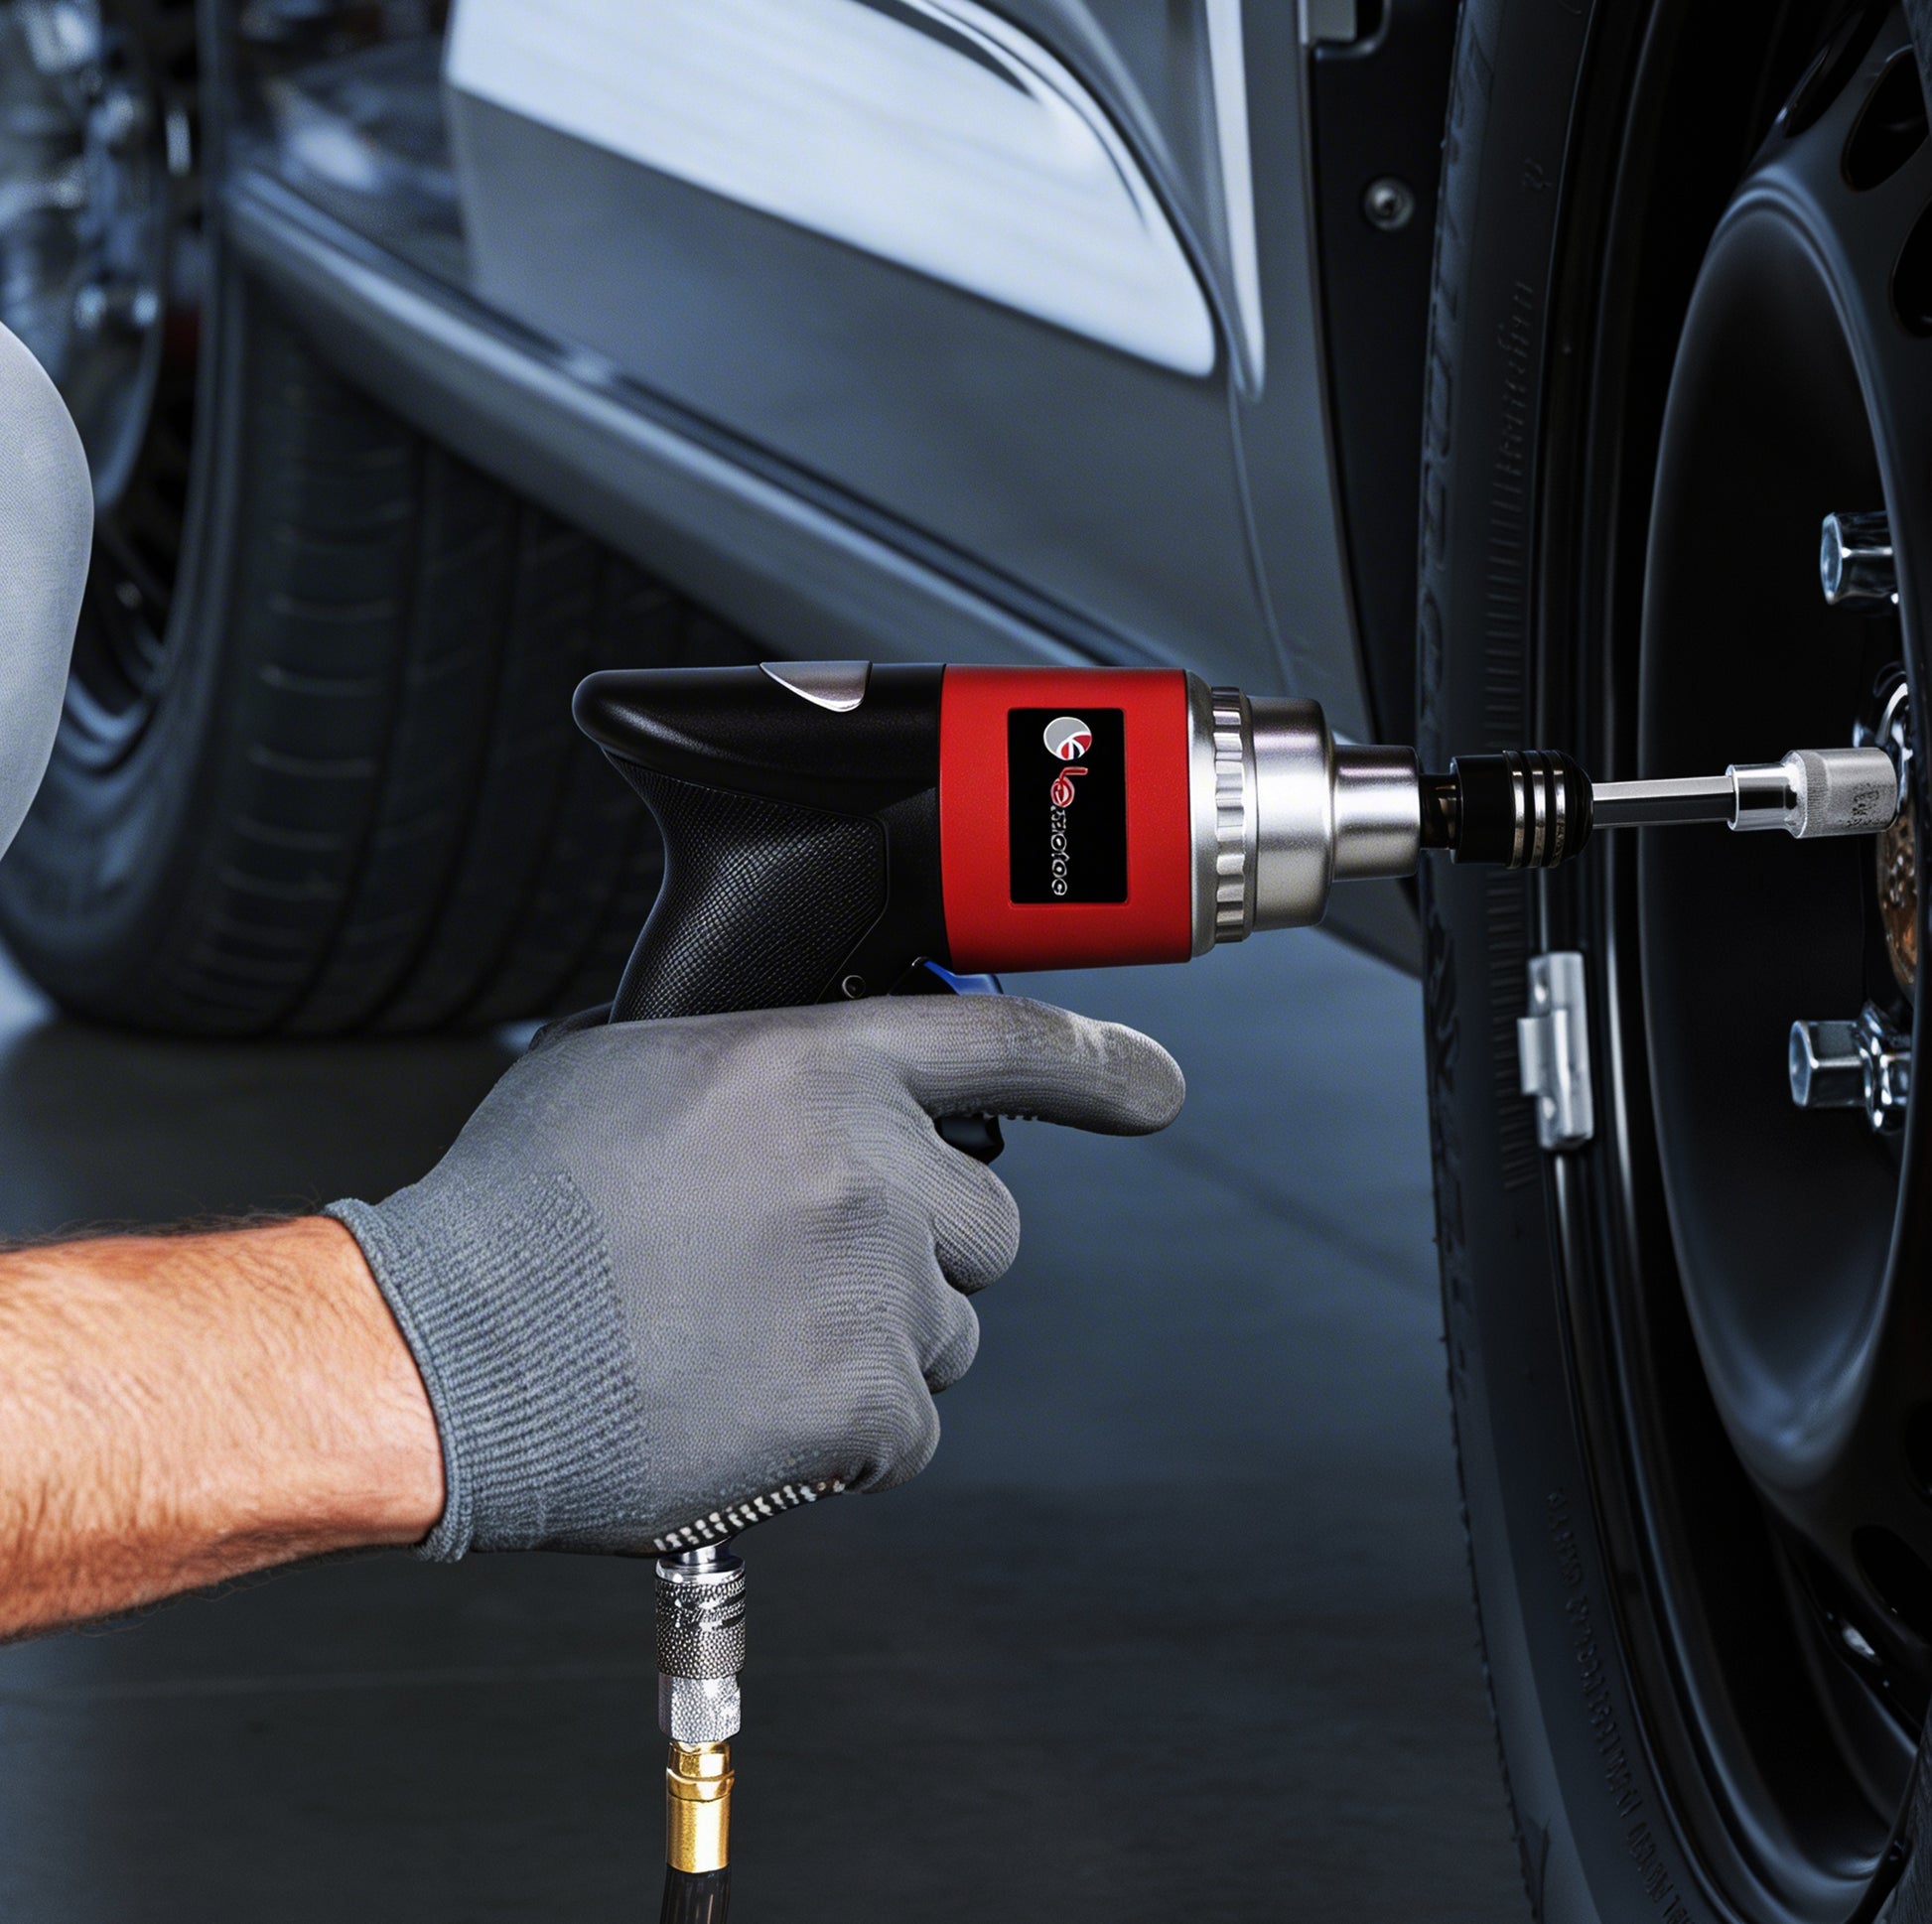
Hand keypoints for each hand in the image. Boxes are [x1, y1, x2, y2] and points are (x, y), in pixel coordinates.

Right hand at [329, 995, 1183, 1556]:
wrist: (451, 1354)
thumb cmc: (521, 1211)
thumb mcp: (630, 1066)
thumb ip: (750, 1061)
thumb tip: (794, 1082)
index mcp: (821, 1065)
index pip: (1009, 1047)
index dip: (1099, 1067)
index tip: (1153, 1087)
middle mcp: (871, 1163)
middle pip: (987, 1221)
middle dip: (921, 1250)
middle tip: (807, 1272)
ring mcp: (879, 1285)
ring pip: (950, 1327)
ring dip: (879, 1341)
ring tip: (749, 1342)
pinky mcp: (868, 1402)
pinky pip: (911, 1426)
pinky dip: (851, 1433)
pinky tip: (751, 1407)